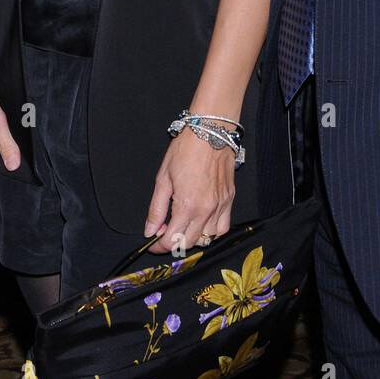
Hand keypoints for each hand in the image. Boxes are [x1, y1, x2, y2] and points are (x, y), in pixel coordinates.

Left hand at [144, 127, 235, 255]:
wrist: (210, 132)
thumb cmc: (186, 150)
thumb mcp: (163, 179)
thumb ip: (156, 209)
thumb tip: (150, 230)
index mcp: (187, 206)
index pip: (172, 239)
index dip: (159, 246)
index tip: (152, 242)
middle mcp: (206, 210)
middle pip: (189, 243)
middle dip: (173, 243)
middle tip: (164, 231)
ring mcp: (221, 206)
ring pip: (207, 238)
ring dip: (193, 237)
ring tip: (183, 225)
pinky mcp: (229, 199)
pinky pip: (223, 227)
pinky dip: (212, 231)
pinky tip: (201, 221)